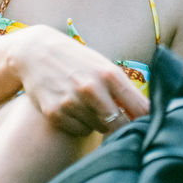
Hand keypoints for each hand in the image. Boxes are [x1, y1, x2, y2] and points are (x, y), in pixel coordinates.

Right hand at [13, 26, 148, 136]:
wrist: (34, 52)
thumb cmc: (76, 59)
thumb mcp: (103, 66)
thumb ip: (123, 89)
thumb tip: (148, 116)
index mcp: (110, 74)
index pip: (140, 110)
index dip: (147, 122)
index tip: (149, 126)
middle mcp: (92, 89)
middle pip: (120, 126)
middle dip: (121, 125)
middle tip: (116, 118)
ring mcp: (72, 102)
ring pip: (99, 129)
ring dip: (98, 122)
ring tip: (88, 104)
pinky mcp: (55, 113)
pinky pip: (79, 130)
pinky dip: (80, 124)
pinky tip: (73, 108)